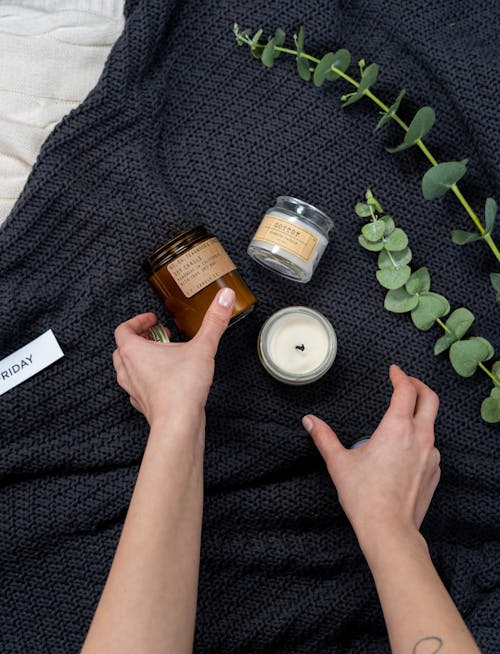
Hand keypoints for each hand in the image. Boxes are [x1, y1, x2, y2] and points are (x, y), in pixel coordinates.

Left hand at [113, 287, 235, 425]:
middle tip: (159, 337)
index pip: (123, 329)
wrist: (178, 425)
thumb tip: (225, 296)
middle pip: (123, 349)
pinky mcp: (144, 405)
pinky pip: (139, 388)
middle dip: (140, 339)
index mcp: (134, 351)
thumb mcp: (202, 347)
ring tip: (164, 357)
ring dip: (142, 360)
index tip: (153, 320)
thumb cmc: (182, 387)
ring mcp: (134, 390)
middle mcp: (128, 370)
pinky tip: (167, 380)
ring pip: (128, 369)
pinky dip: (148, 380)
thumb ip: (214, 321)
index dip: (137, 321)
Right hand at [302, 365, 440, 553]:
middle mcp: (419, 437)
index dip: (400, 376)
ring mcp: (431, 455)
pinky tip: (405, 449)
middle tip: (407, 381)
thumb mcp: (339, 462)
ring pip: (431, 424)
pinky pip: (431, 447)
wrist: (389, 529)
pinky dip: (421, 439)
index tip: (394, 371)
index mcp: (397, 428)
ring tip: (401, 418)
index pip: (406, 390)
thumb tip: (309, 421)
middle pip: (430, 399)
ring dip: (419, 414)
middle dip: (419, 385)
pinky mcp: (434, 471)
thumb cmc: (365, 496)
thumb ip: (324, 437)